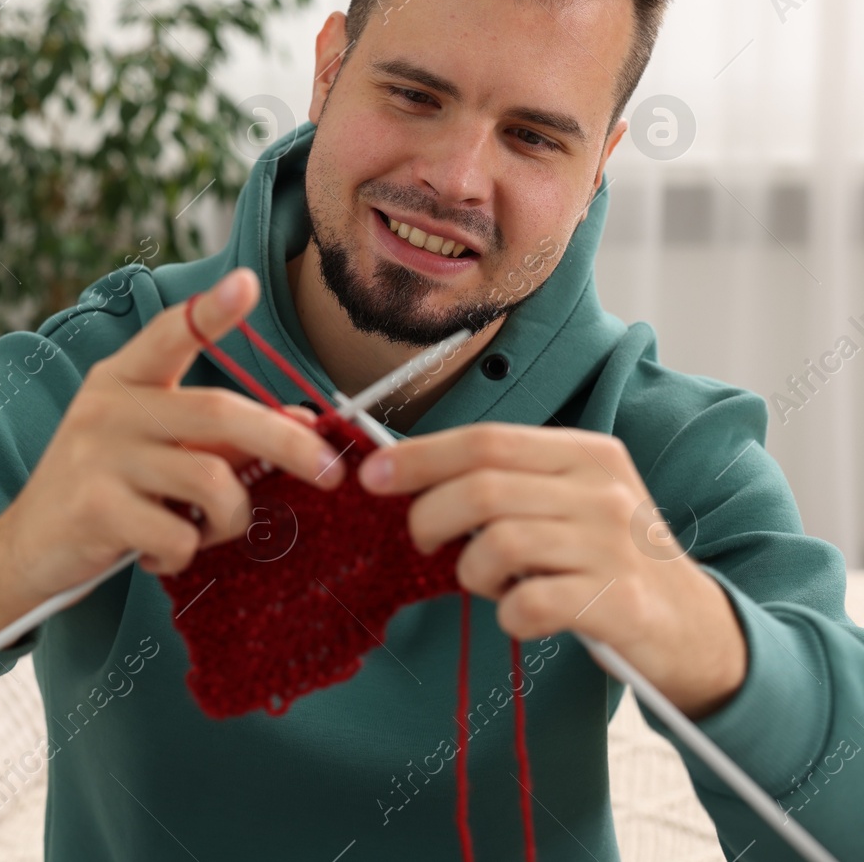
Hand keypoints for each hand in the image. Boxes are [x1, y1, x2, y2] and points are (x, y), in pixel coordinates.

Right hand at [0, 267, 346, 643]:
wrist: (25, 548)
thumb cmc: (104, 492)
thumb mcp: (152, 451)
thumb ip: (215, 434)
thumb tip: (306, 426)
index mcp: (122, 379)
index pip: (170, 333)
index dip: (211, 311)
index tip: (246, 283)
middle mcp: (108, 407)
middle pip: (219, 412)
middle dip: (287, 443)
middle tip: (332, 472)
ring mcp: (97, 455)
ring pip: (211, 481)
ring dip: (229, 518)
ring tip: (206, 531)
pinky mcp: (94, 507)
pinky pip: (179, 534)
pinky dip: (184, 553)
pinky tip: (156, 553)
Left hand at [358, 423, 747, 718]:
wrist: (693, 625)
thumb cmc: (608, 558)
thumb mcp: (569, 499)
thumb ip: (505, 480)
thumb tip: (404, 470)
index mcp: (586, 453)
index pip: (485, 440)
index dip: (419, 457)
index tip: (373, 477)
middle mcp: (602, 490)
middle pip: (481, 489)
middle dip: (429, 517)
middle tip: (424, 542)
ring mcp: (614, 546)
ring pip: (498, 544)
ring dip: (471, 572)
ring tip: (488, 583)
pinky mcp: (620, 602)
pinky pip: (529, 603)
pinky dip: (506, 614)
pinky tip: (520, 614)